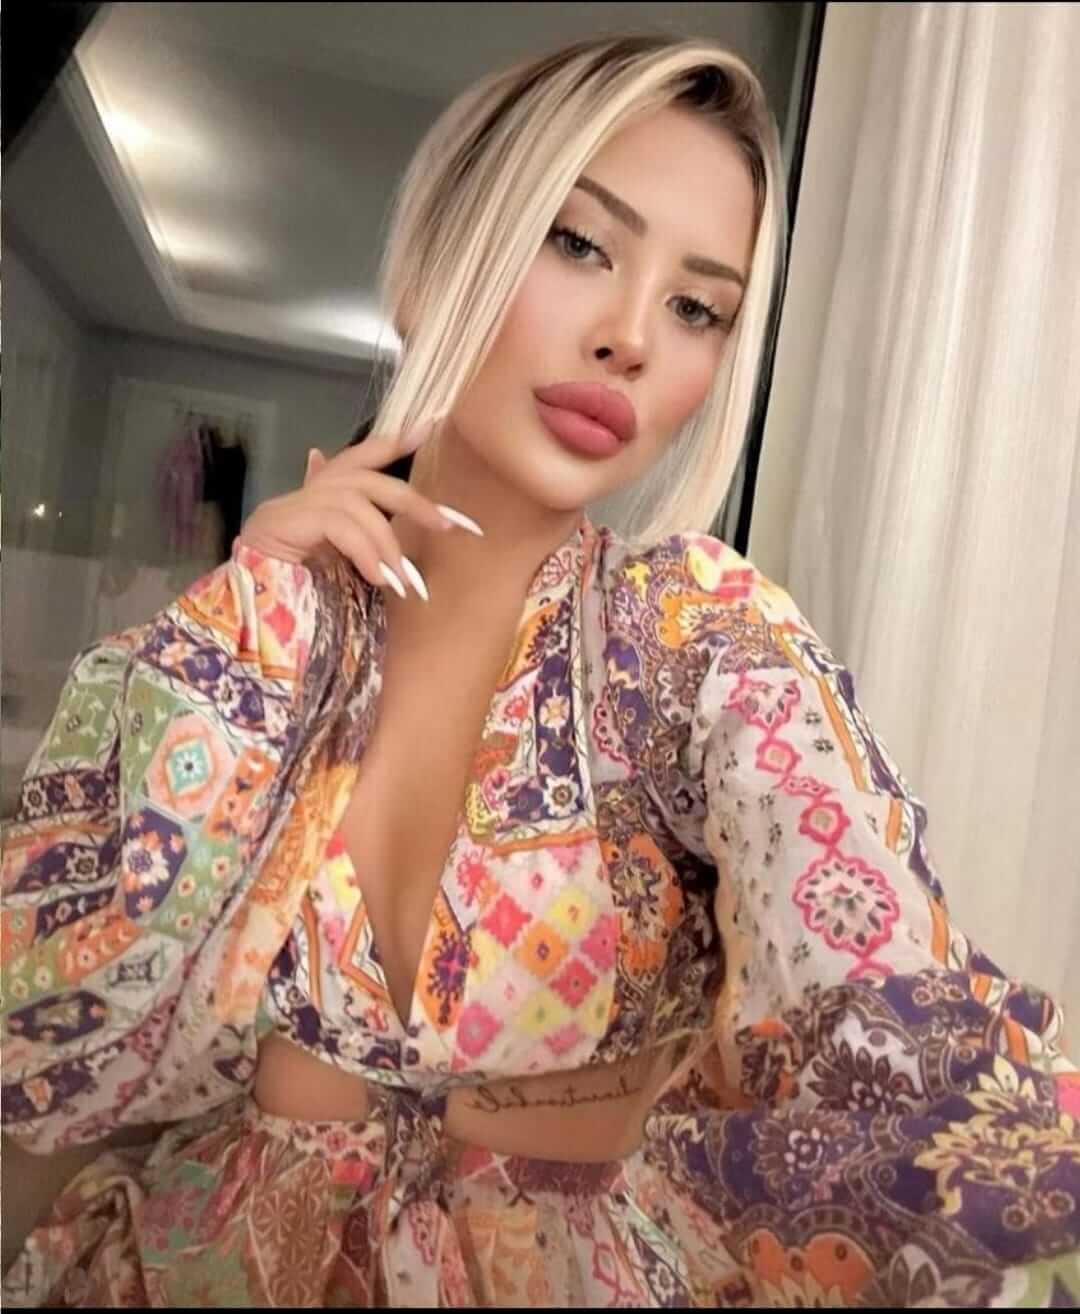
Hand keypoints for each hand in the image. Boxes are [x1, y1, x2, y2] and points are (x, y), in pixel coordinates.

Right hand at [236, 417, 482, 600]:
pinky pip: (340, 526)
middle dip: (412, 501)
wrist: (245, 592)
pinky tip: (377, 578)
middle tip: (447, 525)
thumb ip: (351, 527)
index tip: (426, 428)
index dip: (392, 441)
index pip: (360, 457)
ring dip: (386, 544)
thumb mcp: (331, 549)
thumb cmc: (290, 573)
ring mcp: (296, 503)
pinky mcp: (287, 521)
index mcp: (323, 492)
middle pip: (370, 481)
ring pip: (358, 506)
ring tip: (401, 581)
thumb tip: (362, 510)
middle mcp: (311, 490)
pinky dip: (365, 552)